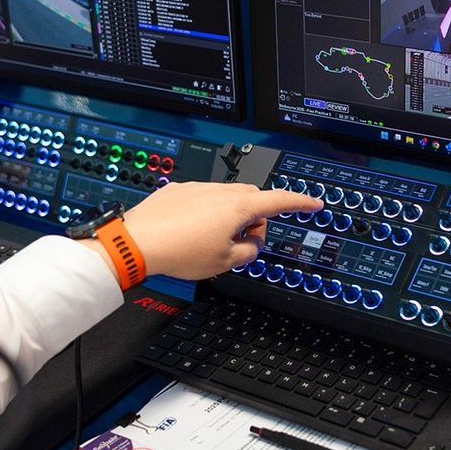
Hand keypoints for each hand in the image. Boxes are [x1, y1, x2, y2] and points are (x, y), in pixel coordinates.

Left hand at [85, 181, 321, 280]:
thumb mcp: (225, 262)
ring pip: (226, 198)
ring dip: (228, 216)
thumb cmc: (181, 251)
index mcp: (238, 207)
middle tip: (243, 242)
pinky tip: (188, 232)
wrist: (138, 241)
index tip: (313, 203)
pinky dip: (204, 213)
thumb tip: (251, 244)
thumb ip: (248, 251)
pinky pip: (202, 198)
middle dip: (255, 218)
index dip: (300, 202)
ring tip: (209, 242)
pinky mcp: (178, 190)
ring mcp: (198, 187)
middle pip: (252, 199)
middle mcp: (220, 191)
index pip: (279, 200)